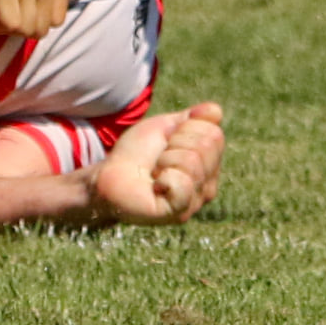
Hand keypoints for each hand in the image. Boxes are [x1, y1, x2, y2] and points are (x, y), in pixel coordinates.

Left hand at [90, 103, 224, 224]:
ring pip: (193, 162)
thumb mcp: (164, 127)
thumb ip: (192, 118)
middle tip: (159, 159)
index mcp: (209, 164)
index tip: (167, 142)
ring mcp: (195, 201)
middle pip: (208, 145)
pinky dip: (165, 178)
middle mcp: (208, 185)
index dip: (184, 130)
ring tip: (155, 173)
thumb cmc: (137, 153)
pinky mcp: (180, 213)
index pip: (214, 133)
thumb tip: (215, 111)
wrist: (110, 175)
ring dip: (165, 161)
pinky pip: (184, 184)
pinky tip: (156, 187)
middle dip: (176, 144)